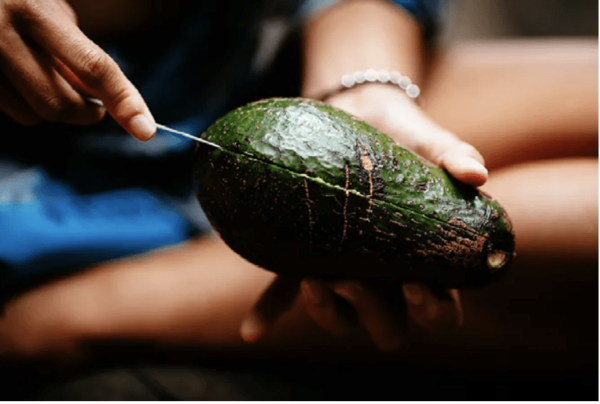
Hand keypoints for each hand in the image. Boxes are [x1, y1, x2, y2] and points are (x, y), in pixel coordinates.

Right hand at [0, 0, 154, 139]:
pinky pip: (8, 109)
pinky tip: (16, 75)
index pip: (92, 65)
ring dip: (49, 107)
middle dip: (85, 113)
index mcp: (32, 8)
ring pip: (30, 114)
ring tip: (42, 75)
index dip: (124, 100)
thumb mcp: (50, 11)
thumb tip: (98, 102)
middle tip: (95, 108)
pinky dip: (22, 102)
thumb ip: (76, 55)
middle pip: (60, 103)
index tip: (146, 130)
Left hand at [240, 84, 473, 348]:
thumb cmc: (400, 134)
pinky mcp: (304, 254)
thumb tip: (476, 175)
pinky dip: (270, 312)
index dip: (433, 311)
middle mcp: (384, 274)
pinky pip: (284, 292)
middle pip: (390, 326)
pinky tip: (252, 329)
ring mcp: (343, 267)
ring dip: (328, 313)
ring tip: (315, 280)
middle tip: (357, 279)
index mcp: (422, 257)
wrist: (356, 114)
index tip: (416, 284)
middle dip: (376, 314)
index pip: (441, 309)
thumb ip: (452, 154)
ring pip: (342, 320)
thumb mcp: (425, 140)